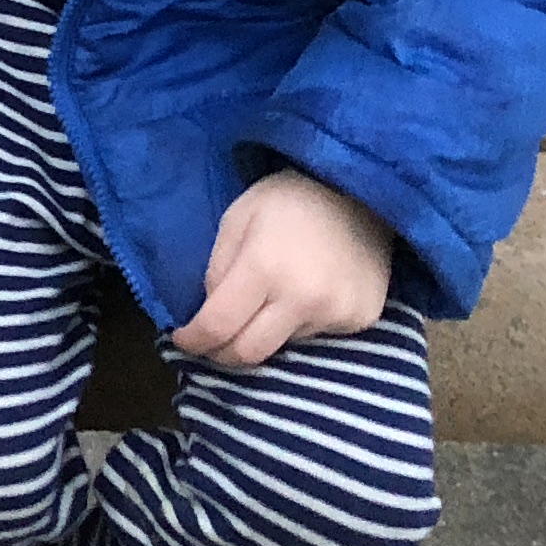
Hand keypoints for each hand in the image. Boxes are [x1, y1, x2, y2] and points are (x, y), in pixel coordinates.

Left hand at [171, 166, 393, 371]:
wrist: (362, 192)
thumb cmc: (289, 199)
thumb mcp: (237, 219)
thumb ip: (217, 269)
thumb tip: (207, 313)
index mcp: (264, 268)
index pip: (219, 326)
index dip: (194, 340)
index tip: (183, 340)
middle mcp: (303, 298)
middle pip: (250, 353)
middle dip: (222, 353)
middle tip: (212, 343)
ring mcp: (337, 312)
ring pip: (283, 344)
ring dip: (266, 331)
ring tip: (272, 298)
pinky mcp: (362, 319)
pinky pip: (316, 336)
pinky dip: (300, 324)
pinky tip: (307, 293)